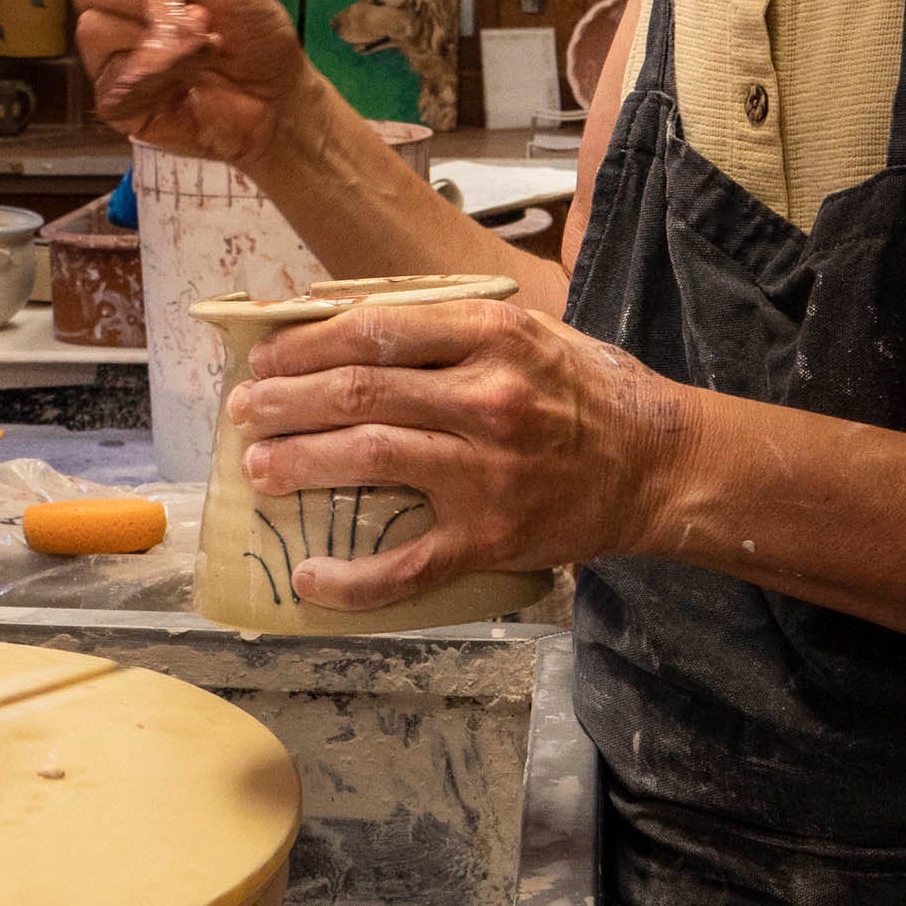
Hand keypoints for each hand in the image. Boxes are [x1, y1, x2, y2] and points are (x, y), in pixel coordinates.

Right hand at [71, 0, 312, 162]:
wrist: (276, 97)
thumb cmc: (252, 33)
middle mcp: (113, 9)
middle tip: (193, 10)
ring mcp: (110, 56)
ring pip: (94, 28)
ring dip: (158, 34)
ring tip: (205, 46)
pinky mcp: (115, 99)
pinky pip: (114, 77)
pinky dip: (158, 73)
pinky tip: (188, 80)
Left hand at [223, 293, 697, 608]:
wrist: (661, 466)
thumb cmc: (590, 393)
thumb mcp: (531, 332)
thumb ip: (451, 327)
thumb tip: (349, 326)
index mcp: (494, 336)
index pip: (374, 330)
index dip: (305, 343)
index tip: (266, 356)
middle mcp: (488, 398)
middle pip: (359, 392)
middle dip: (285, 400)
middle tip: (244, 411)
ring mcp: (488, 472)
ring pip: (371, 459)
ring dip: (301, 461)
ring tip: (259, 466)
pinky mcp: (492, 537)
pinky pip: (409, 565)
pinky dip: (352, 579)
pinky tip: (308, 576)